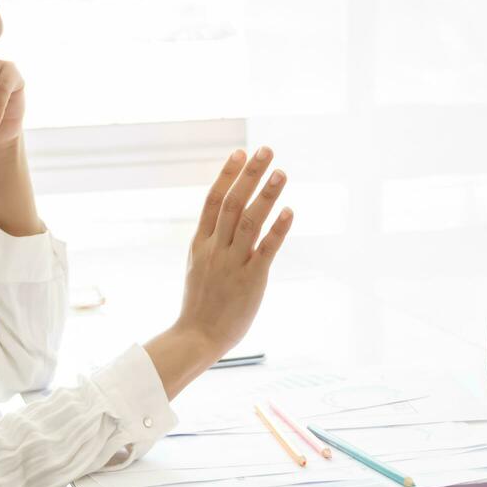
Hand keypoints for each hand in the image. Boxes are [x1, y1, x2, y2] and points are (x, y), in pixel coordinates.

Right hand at [172, 147, 293, 363]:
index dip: (227, 174)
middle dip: (250, 175)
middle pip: (233, 203)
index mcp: (201, 243)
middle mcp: (215, 248)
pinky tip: (289, 211)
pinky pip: (265, 250)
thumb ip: (212, 241)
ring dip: (266, 194)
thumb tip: (228, 219)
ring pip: (249, 221)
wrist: (197, 336)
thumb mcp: (198, 265)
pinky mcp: (250, 280)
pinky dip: (278, 229)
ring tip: (281, 172)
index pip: (213, 200)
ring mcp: (232, 263)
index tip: (241, 153)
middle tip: (266, 150)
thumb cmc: (201, 303)